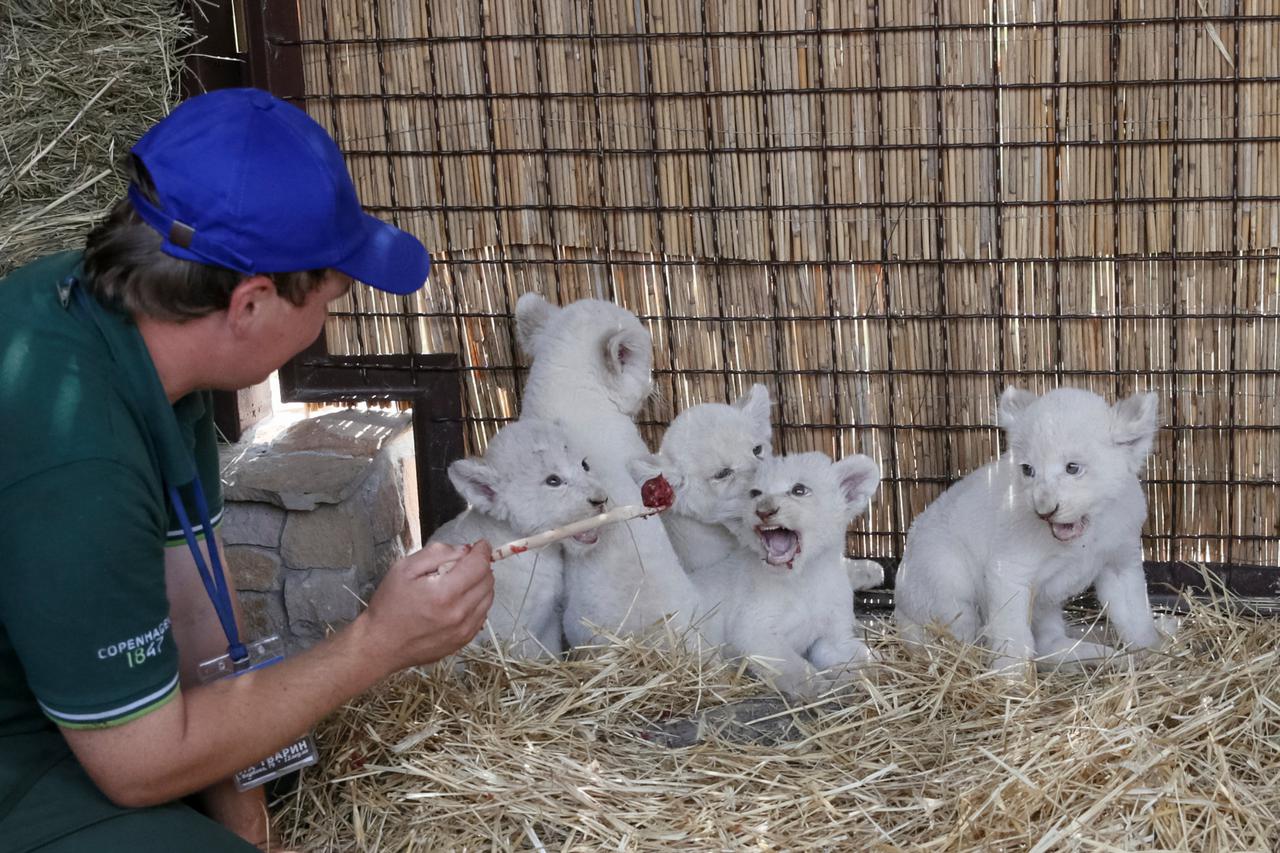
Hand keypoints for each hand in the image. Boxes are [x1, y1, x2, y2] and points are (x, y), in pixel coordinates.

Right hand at [360, 540, 494, 674]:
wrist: (381, 645)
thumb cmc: (389, 605)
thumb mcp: (405, 568)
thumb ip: (438, 553)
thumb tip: (465, 550)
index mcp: (444, 593)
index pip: (479, 565)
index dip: (482, 550)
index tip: (480, 545)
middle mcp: (459, 613)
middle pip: (488, 580)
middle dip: (480, 566)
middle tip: (463, 563)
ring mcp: (464, 630)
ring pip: (488, 597)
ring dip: (480, 584)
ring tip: (460, 582)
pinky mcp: (464, 640)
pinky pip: (482, 614)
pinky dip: (477, 602)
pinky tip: (459, 600)